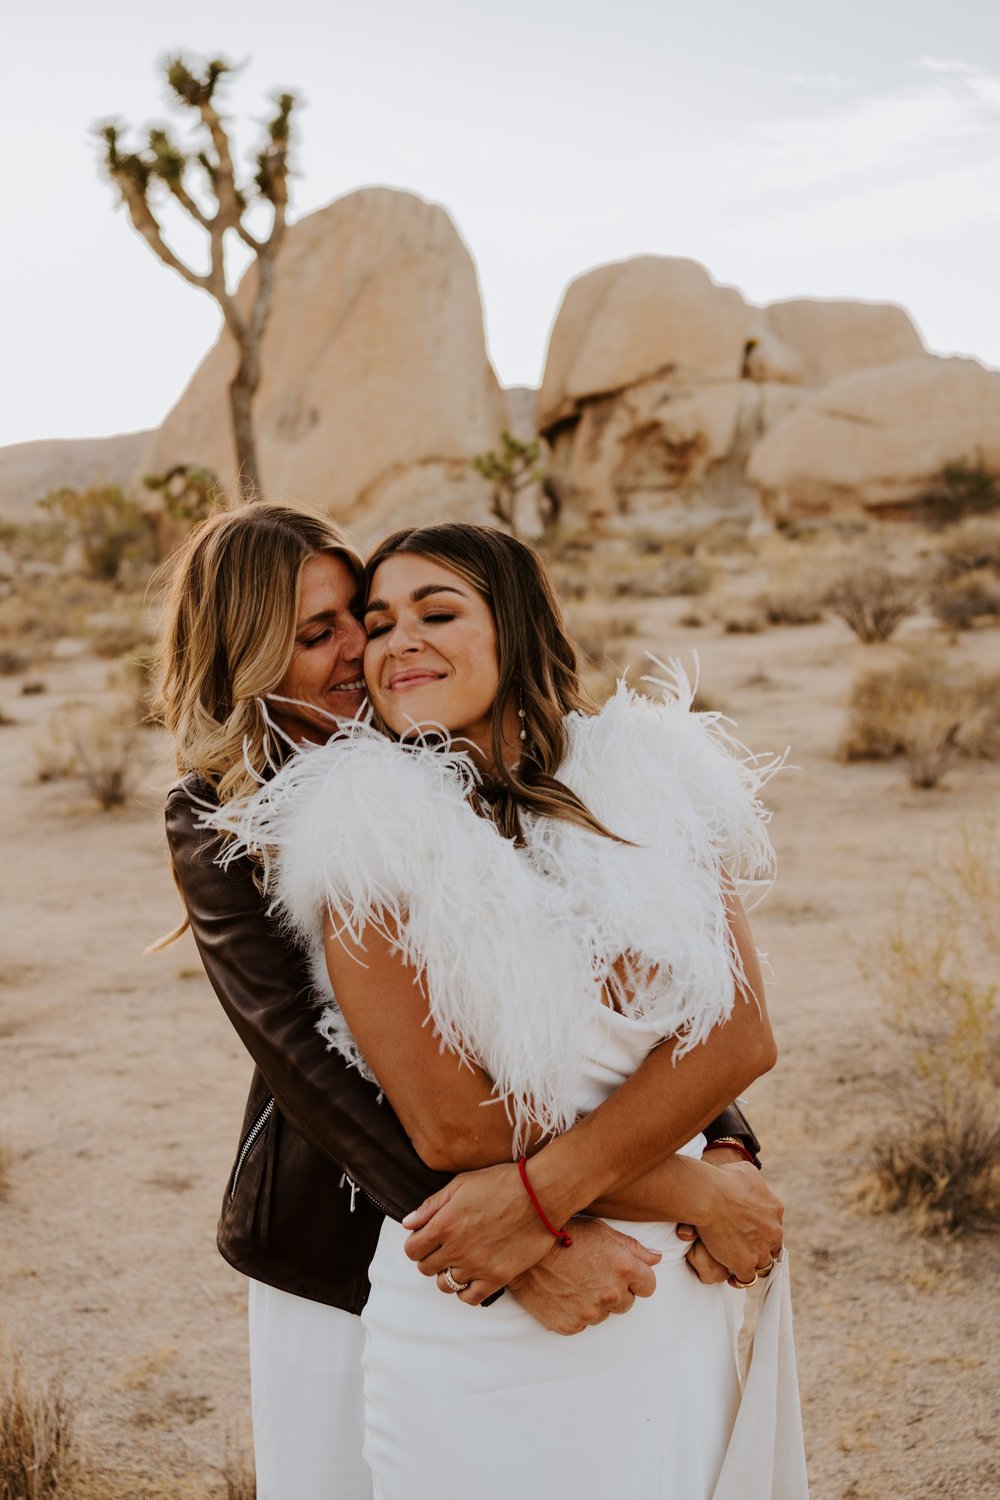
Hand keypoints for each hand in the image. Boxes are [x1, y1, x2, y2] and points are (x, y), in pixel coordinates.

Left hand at [402, 1163, 554, 1303]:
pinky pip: (470, 1297)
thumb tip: (408, 1223)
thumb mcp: (461, 1184)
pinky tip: (472, 1276)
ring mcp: (476, 1266)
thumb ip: (431, 1206)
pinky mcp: (497, 1277)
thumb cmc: (502, 1183)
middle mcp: (456, 1249)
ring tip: (460, 1260)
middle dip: (430, 1258)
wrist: (540, 1194)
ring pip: (445, 1284)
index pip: (412, 1250)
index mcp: (444, 1225)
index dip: (416, 1244)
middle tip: (444, 1247)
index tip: (426, 1238)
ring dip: (447, 1273)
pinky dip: (466, 1290)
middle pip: (426, 1268)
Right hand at [504, 1219, 659, 1334]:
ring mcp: (590, 1313)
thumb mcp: (601, 1231)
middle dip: (616, 1290)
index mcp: (623, 1268)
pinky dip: (575, 1312)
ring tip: (574, 1281)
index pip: (649, 1286)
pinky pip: (582, 1324)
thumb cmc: (563, 1234)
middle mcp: (610, 1294)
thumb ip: (633, 1248)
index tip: (623, 1273)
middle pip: (627, 1303)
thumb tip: (656, 1258)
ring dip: (595, 1302)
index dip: (637, 1279)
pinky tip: (563, 1293)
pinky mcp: (570, 1326)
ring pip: (604, 1314)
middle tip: (593, 1274)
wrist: (524, 1251)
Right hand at [679, 1159, 783, 1284]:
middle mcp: (774, 1231)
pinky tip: (731, 1274)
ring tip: (737, 1261)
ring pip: (763, 1264)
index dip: (761, 1229)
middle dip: (760, 1247)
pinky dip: (739, 1277)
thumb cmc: (722, 1178)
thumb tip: (749, 1185)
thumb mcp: (746, 1172)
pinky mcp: (745, 1264)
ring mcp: (761, 1250)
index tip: (749, 1229)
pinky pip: (747, 1278)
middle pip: (773, 1247)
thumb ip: (755, 1183)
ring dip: (752, 1263)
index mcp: (775, 1210)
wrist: (709, 1196)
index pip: (773, 1226)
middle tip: (744, 1246)